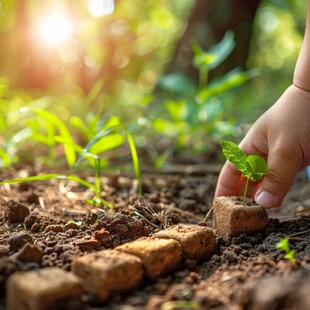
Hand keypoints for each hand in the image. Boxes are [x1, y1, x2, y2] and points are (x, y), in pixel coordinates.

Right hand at [215, 84, 309, 207]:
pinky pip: (279, 182)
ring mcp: (276, 159)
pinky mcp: (292, 162)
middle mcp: (260, 154)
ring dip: (259, 199)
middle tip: (238, 219)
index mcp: (249, 147)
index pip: (230, 172)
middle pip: (245, 181)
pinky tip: (272, 204)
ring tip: (253, 217)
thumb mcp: (285, 148)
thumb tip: (264, 205)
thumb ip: (276, 178)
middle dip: (240, 199)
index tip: (219, 207)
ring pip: (263, 183)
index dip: (223, 189)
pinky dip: (275, 194)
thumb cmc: (298, 117)